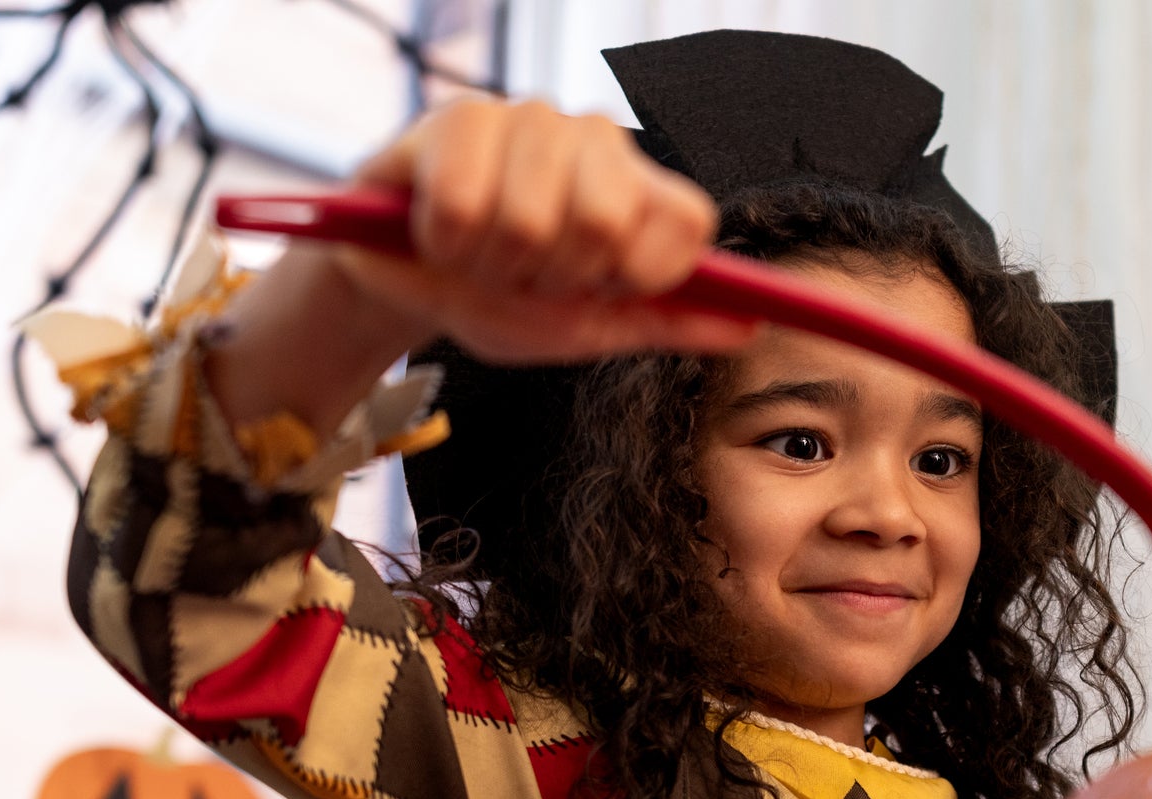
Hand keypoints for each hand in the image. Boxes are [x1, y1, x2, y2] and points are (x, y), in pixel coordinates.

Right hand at [336, 97, 756, 364]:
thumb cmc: (498, 296)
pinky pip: (465, 204)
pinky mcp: (460, 118)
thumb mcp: (587, 326)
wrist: (405, 283)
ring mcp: (530, 120)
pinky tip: (441, 230)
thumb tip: (746, 327)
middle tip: (528, 274)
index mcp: (639, 189)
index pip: (690, 218)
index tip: (602, 289)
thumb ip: (665, 322)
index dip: (646, 270)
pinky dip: (447, 243)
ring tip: (482, 255)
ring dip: (495, 264)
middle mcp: (596, 142)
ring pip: (533, 218)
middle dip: (555, 277)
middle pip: (609, 221)